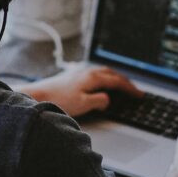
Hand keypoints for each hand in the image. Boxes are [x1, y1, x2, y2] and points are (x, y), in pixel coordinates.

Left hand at [23, 66, 141, 116]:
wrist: (38, 96)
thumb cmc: (59, 100)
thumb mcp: (84, 104)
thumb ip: (100, 101)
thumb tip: (108, 99)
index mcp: (93, 78)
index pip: (117, 81)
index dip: (130, 88)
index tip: (139, 94)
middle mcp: (87, 72)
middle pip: (112, 74)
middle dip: (125, 81)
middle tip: (133, 89)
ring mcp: (79, 72)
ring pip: (102, 72)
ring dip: (114, 78)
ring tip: (120, 85)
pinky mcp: (71, 75)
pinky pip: (93, 73)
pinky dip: (103, 77)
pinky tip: (99, 82)